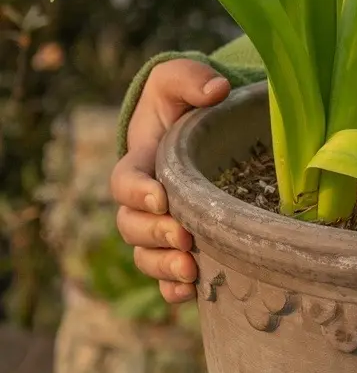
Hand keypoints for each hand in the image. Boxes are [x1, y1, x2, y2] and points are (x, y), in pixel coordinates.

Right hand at [110, 61, 229, 302]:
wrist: (199, 130)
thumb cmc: (184, 102)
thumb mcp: (181, 81)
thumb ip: (191, 80)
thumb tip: (216, 90)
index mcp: (140, 163)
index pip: (124, 182)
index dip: (137, 193)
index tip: (161, 198)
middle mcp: (143, 201)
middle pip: (131, 227)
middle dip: (155, 235)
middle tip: (183, 237)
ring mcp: (158, 227)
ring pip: (145, 256)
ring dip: (163, 266)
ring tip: (190, 269)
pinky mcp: (180, 247)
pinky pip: (165, 277)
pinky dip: (172, 289)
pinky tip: (191, 293)